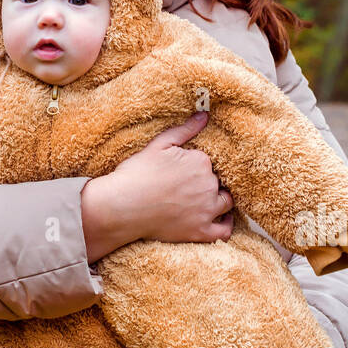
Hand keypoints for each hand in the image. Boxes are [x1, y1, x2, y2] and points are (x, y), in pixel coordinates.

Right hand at [101, 112, 233, 244]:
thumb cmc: (136, 175)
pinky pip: (223, 231)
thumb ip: (185, 130)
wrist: (121, 206)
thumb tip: (205, 116)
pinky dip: (226, 226)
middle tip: (187, 187)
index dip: (197, 166)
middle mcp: (208, 185)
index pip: (209, 162)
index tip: (184, 171)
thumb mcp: (159, 145)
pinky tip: (221, 220)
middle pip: (217, 182)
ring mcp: (206, 210)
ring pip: (225, 203)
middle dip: (206, 183)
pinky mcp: (200, 231)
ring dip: (219, 200)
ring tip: (205, 200)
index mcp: (201, 161)